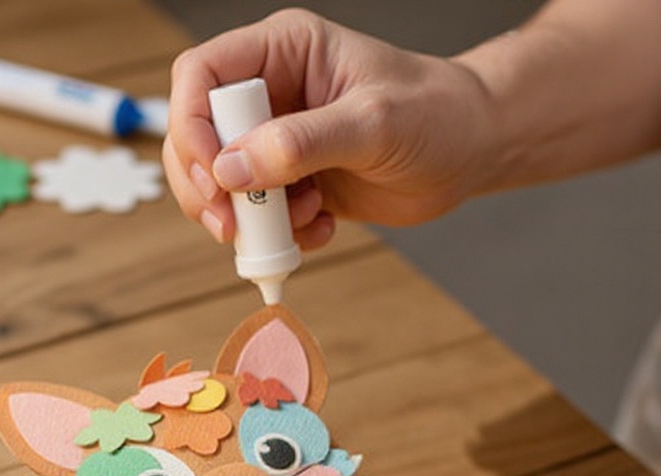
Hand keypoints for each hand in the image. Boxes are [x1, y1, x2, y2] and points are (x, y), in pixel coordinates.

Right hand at [163, 9, 496, 249]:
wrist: (469, 150)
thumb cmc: (435, 114)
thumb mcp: (373, 123)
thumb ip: (301, 144)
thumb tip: (233, 168)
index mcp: (282, 52)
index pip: (201, 77)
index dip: (192, 127)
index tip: (216, 178)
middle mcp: (271, 94)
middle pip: (195, 137)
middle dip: (206, 187)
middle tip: (232, 226)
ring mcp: (276, 142)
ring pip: (219, 184)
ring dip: (248, 219)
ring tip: (302, 221)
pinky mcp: (291, 184)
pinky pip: (258, 218)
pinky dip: (280, 237)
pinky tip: (322, 228)